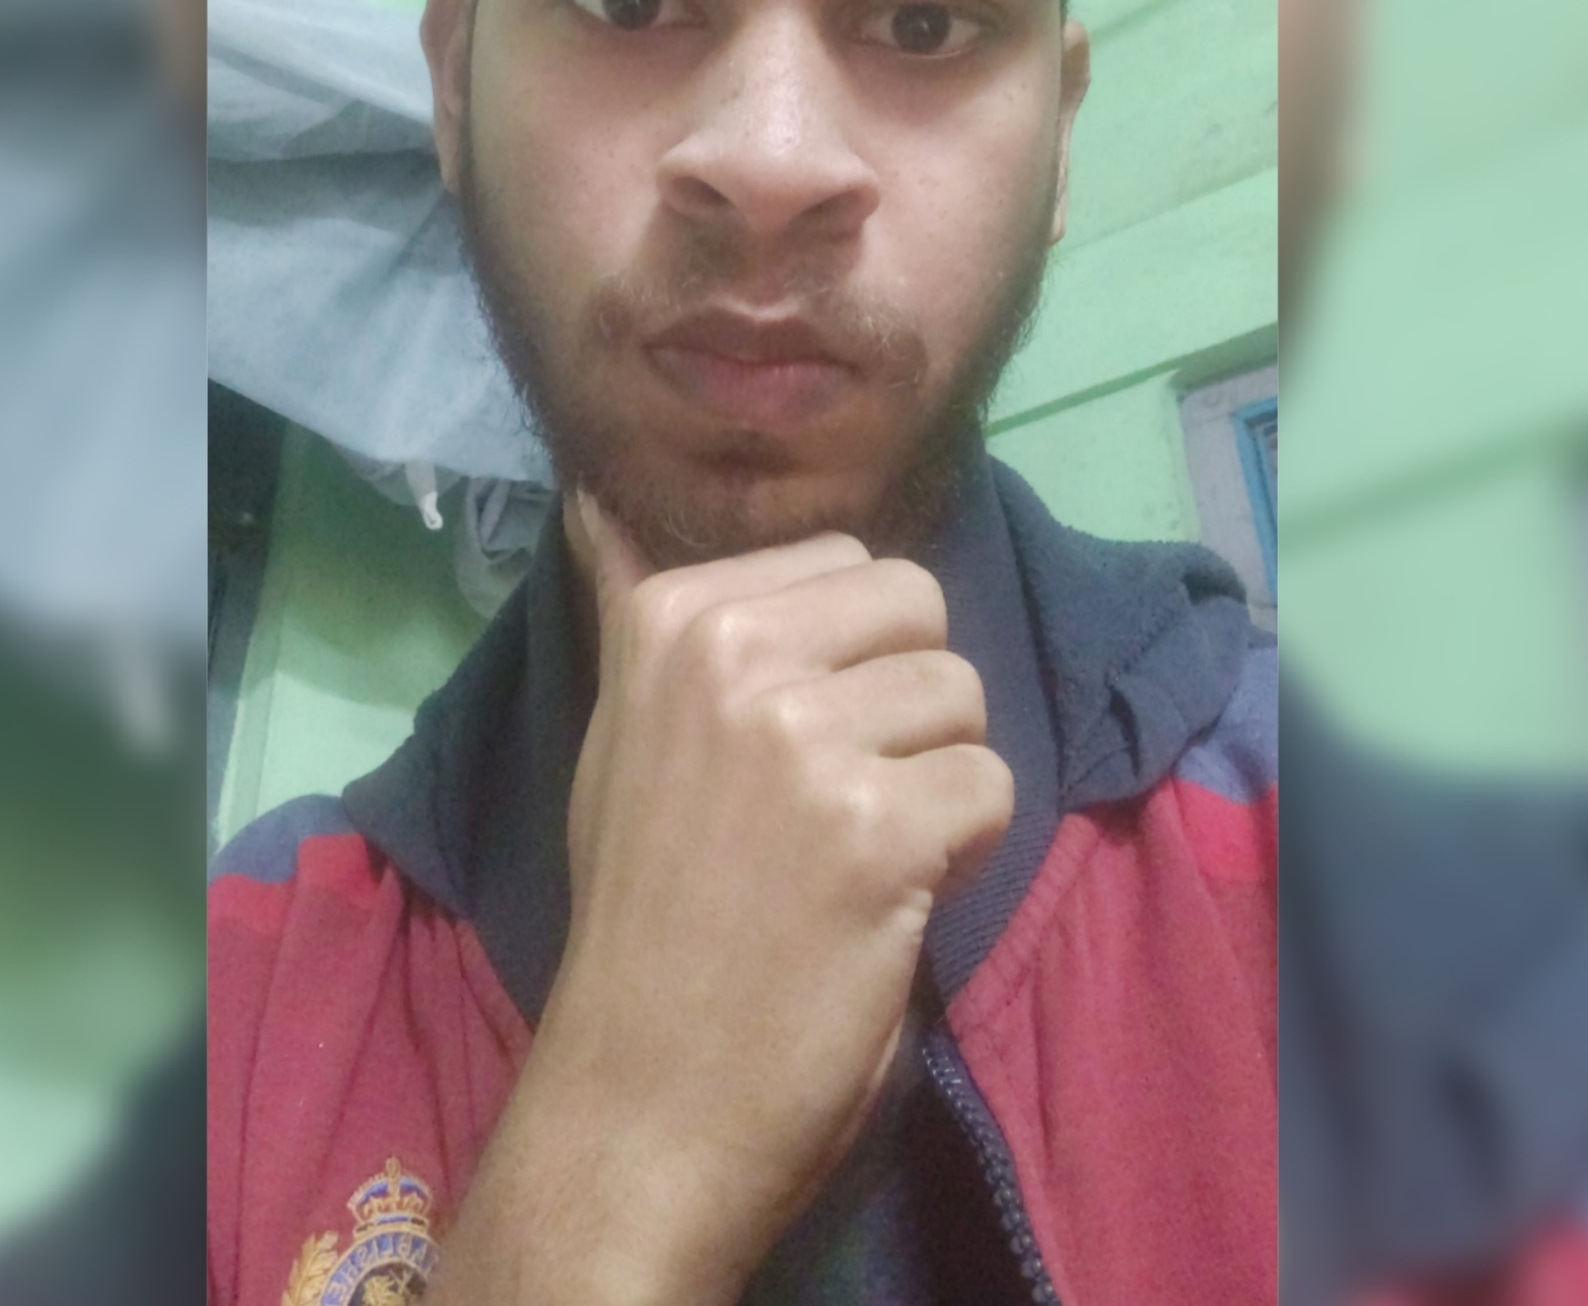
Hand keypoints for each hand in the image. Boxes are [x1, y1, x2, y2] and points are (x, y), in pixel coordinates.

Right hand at [429, 498, 1012, 1304]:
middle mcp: (732, 653)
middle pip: (919, 608)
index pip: (848, 561)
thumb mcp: (620, 737)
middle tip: (849, 795)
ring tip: (866, 852)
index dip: (852, 657)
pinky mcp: (876, 829)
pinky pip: (991, 785)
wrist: (640, 1099)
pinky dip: (967, 849)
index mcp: (670, 618)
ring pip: (965, 695)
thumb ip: (644, 617)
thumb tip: (595, 489)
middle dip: (911, 700)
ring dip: (939, 778)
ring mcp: (802, 738)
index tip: (793, 743)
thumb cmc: (642, 916)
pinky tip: (894, 899)